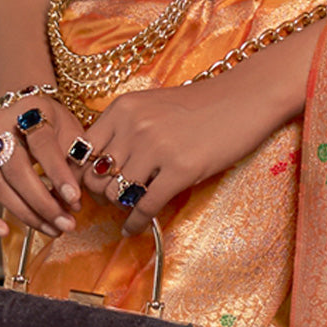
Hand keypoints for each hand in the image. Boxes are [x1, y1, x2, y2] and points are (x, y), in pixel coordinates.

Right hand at [0, 94, 86, 236]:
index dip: (59, 173)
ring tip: (53, 229)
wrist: (21, 106)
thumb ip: (74, 158)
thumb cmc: (51, 122)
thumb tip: (74, 201)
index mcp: (29, 111)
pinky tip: (2, 231)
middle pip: (17, 171)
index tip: (75, 199)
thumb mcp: (69, 128)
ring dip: (26, 214)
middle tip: (66, 224)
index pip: (43, 145)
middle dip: (43, 203)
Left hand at [74, 15, 326, 234]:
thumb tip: (97, 167)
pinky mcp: (181, 170)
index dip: (82, 173)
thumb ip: (123, 129)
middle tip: (114, 197)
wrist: (244, 98)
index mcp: (123, 108)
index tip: (92, 183)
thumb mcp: (152, 105)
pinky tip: (135, 228)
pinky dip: (136, 223)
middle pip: (95, 176)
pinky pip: (145, 206)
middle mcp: (134, 126)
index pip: (82, 151)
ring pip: (117, 194)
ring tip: (131, 206)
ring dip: (120, 206)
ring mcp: (157, 148)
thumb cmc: (200, 105)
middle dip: (101, 193)